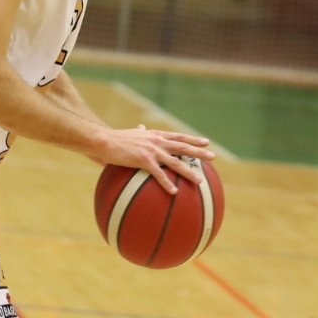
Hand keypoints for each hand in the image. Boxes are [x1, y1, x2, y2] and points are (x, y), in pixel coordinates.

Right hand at [98, 125, 213, 193]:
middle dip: (199, 152)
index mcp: (156, 135)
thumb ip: (140, 131)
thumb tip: (141, 126)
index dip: (193, 139)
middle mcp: (157, 141)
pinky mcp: (144, 160)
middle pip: (183, 147)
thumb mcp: (132, 133)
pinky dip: (167, 183)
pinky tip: (174, 191)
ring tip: (200, 180)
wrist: (104, 141)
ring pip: (176, 162)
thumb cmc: (117, 138)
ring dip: (189, 171)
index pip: (179, 136)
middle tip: (213, 157)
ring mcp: (152, 150)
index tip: (206, 142)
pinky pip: (159, 174)